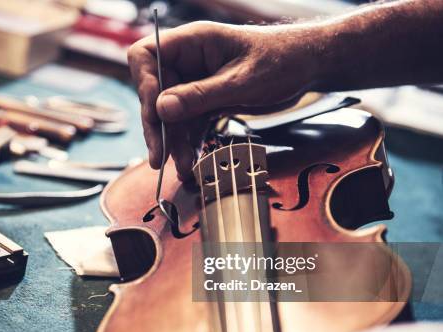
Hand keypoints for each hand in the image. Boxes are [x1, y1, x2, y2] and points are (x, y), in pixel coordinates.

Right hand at [128, 21, 318, 179]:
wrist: (308, 66)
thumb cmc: (281, 59)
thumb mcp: (242, 81)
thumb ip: (201, 95)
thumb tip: (161, 109)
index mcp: (192, 42)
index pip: (146, 56)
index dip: (144, 84)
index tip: (155, 113)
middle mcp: (187, 61)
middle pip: (154, 92)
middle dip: (158, 126)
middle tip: (161, 157)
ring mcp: (194, 82)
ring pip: (170, 114)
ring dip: (174, 142)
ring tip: (184, 168)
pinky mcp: (205, 100)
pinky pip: (188, 123)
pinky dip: (188, 143)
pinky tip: (190, 161)